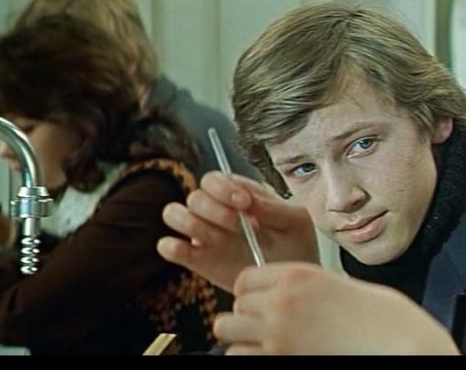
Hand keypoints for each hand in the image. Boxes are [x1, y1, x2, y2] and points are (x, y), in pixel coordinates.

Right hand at [158, 172, 318, 291]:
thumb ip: (274, 207)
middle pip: (195, 195)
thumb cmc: (298, 247)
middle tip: (239, 226)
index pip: (216, 178)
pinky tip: (193, 252)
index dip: (224, 188)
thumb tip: (247, 201)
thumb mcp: (297, 222)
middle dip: (214, 209)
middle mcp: (216, 210)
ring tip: (220, 240)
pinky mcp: (195, 259)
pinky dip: (172, 246)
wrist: (292, 285)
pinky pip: (168, 246)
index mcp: (239, 194)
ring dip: (193, 224)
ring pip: (173, 213)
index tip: (244, 204)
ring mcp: (203, 234)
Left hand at [214, 262, 459, 354]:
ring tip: (260, 341)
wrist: (387, 334)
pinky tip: (267, 354)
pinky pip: (238, 354)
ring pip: (227, 328)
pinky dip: (247, 354)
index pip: (245, 279)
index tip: (258, 303)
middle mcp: (282, 299)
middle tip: (263, 326)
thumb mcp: (327, 282)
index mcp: (295, 274)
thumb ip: (294, 285)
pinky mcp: (279, 355)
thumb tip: (265, 296)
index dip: (249, 293)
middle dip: (246, 315)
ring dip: (240, 335)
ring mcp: (278, 330)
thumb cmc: (367, 311)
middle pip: (236, 304)